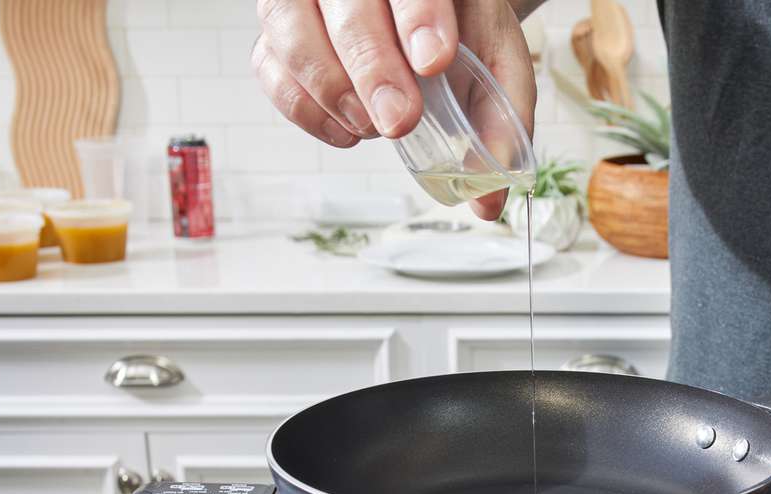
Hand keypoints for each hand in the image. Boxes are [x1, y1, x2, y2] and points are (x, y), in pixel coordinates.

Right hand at [252, 0, 535, 219]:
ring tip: (372, 127)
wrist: (423, 20)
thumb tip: (487, 198)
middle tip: (400, 120)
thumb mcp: (494, 60)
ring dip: (331, 88)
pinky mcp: (275, 34)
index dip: (418, 15)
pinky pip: (269, 68)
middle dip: (372, 66)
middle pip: (344, 1)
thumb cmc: (455, 31)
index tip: (433, 61)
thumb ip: (500, 118)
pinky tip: (347, 131)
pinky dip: (305, 109)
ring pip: (290, 28)